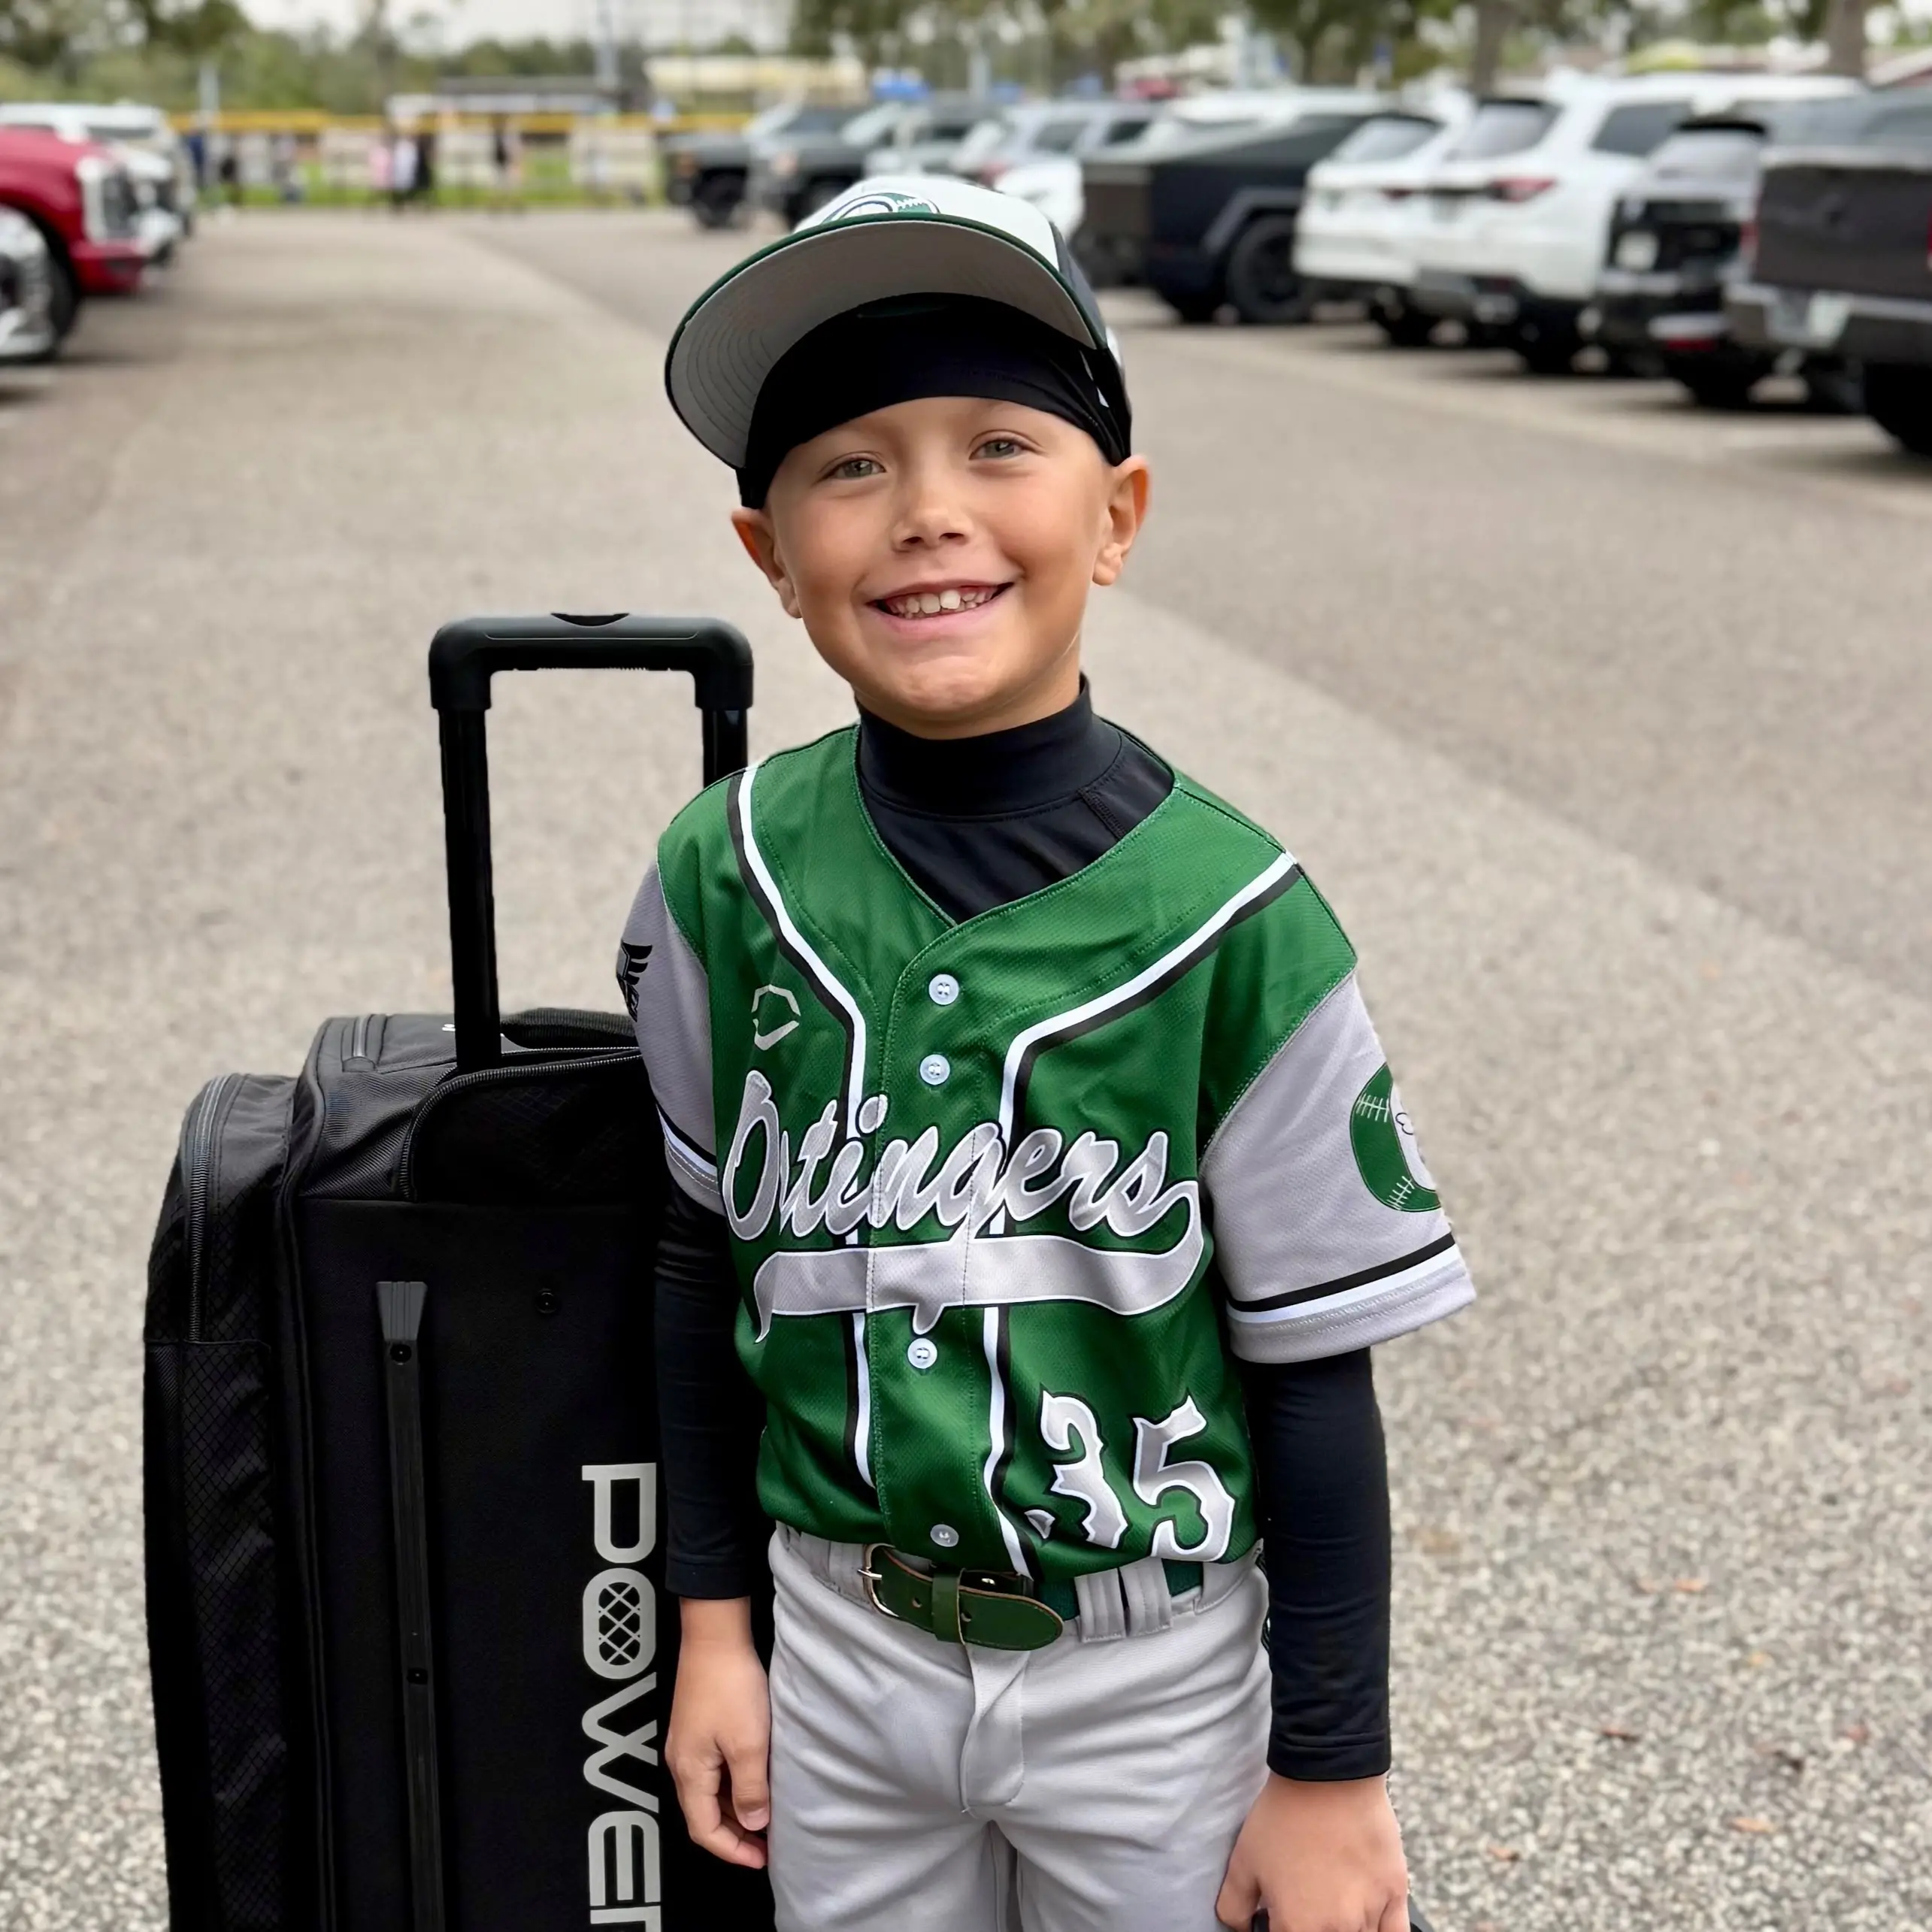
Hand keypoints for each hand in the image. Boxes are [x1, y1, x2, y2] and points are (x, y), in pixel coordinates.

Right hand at [665, 1598, 770, 1868]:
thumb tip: (753, 1824)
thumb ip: (750, 1788)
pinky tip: (754, 1782)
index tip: (762, 1860)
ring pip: (708, 1794)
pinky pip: (712, 1772)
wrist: (715, 1635)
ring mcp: (687, 1744)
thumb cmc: (731, 1687)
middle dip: (734, 1835)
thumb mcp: (749, 1743)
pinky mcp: (697, 1727)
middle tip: (767, 1846)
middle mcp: (680, 1763)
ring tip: (765, 1818)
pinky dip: (732, 1787)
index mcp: (689, 1773)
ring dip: (734, 1811)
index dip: (732, 1851)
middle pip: (703, 1814)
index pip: (703, 1830)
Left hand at [1215, 1773, 1407, 1931]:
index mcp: (1298, 1928)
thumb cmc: (1284, 1816)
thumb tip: (1242, 1929)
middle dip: (1313, 1928)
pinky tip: (1365, 1920)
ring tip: (1331, 1902)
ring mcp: (1371, 1915)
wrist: (1328, 1774)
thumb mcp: (1242, 1861)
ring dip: (1344, 1928)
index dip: (1280, 1929)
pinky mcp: (1397, 1895)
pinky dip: (1379, 1930)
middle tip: (1306, 1905)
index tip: (1278, 1919)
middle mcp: (1337, 1931)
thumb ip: (1234, 1908)